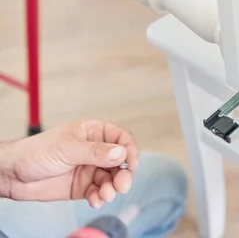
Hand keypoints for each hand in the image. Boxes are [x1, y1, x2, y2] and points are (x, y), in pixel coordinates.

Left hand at [0, 118, 138, 208]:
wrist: (13, 175)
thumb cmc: (36, 152)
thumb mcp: (68, 148)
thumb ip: (95, 152)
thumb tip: (121, 153)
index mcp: (94, 132)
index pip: (121, 138)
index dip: (130, 150)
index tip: (132, 164)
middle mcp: (96, 150)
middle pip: (120, 161)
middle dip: (123, 174)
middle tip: (121, 186)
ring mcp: (90, 168)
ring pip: (112, 178)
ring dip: (112, 188)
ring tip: (105, 195)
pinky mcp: (84, 186)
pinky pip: (100, 192)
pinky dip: (100, 197)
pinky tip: (96, 200)